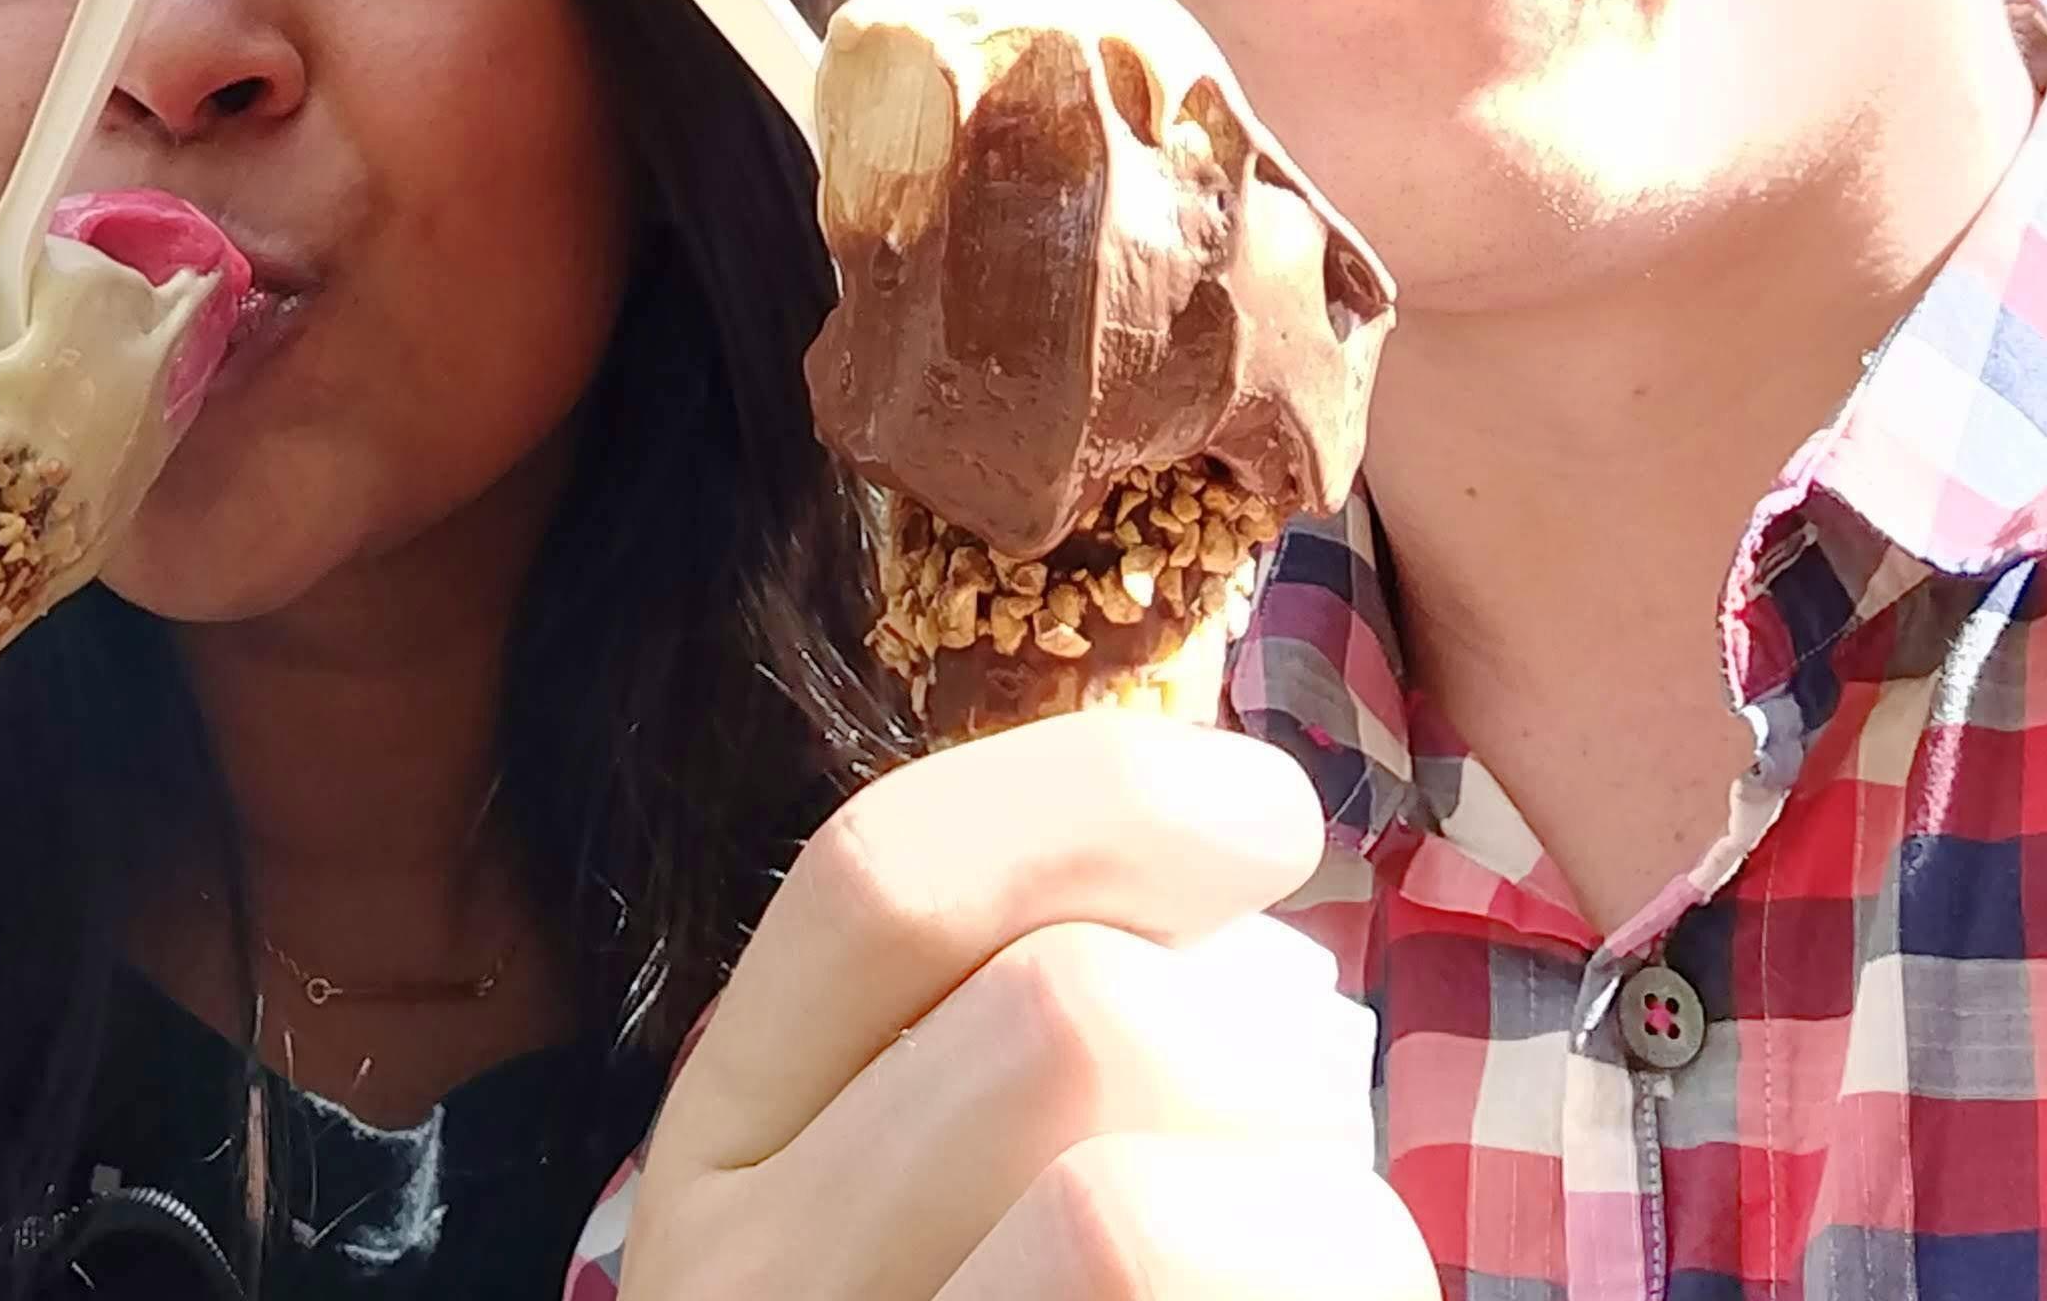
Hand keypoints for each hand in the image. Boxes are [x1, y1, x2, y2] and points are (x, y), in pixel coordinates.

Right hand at [620, 713, 1432, 1300]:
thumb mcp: (917, 1197)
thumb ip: (1012, 1035)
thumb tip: (1238, 852)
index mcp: (720, 1158)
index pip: (876, 879)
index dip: (1099, 796)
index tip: (1269, 812)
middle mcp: (743, 1298)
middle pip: (1063, 1025)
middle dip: (1260, 1054)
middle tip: (1302, 1153)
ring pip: (1145, 1214)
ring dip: (1326, 1225)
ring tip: (1320, 1281)